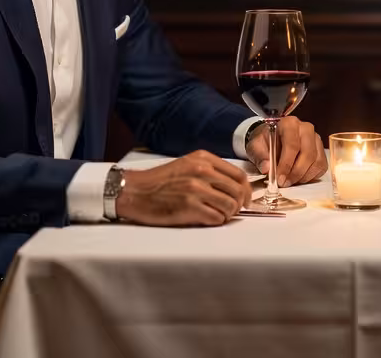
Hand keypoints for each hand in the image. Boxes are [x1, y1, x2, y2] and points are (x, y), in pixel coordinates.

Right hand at [114, 151, 250, 226]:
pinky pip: (217, 218)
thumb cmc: (159, 181)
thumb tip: (234, 186)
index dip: (246, 190)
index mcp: (203, 159)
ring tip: (217, 214)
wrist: (135, 191)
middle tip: (232, 210)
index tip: (245, 199)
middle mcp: (202, 171)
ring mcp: (196, 190)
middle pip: (238, 191)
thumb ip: (210, 170)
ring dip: (228, 214)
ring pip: (230, 206)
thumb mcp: (186, 164)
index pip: (238, 175)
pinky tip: (207, 218)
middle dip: (239, 204)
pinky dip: (216, 221)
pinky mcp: (190, 208)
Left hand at [245, 116, 326, 187]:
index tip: (279, 178)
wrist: (272, 140)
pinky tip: (298, 178)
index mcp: (289, 123)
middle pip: (308, 153)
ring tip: (290, 182)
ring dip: (303, 176)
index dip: (286, 164)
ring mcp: (316, 139)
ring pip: (316, 161)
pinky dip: (310, 176)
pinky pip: (321, 167)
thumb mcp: (256, 146)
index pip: (292, 144)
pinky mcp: (321, 150)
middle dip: (296, 172)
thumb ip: (259, 156)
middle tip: (284, 183)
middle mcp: (306, 129)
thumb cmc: (265, 142)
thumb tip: (267, 168)